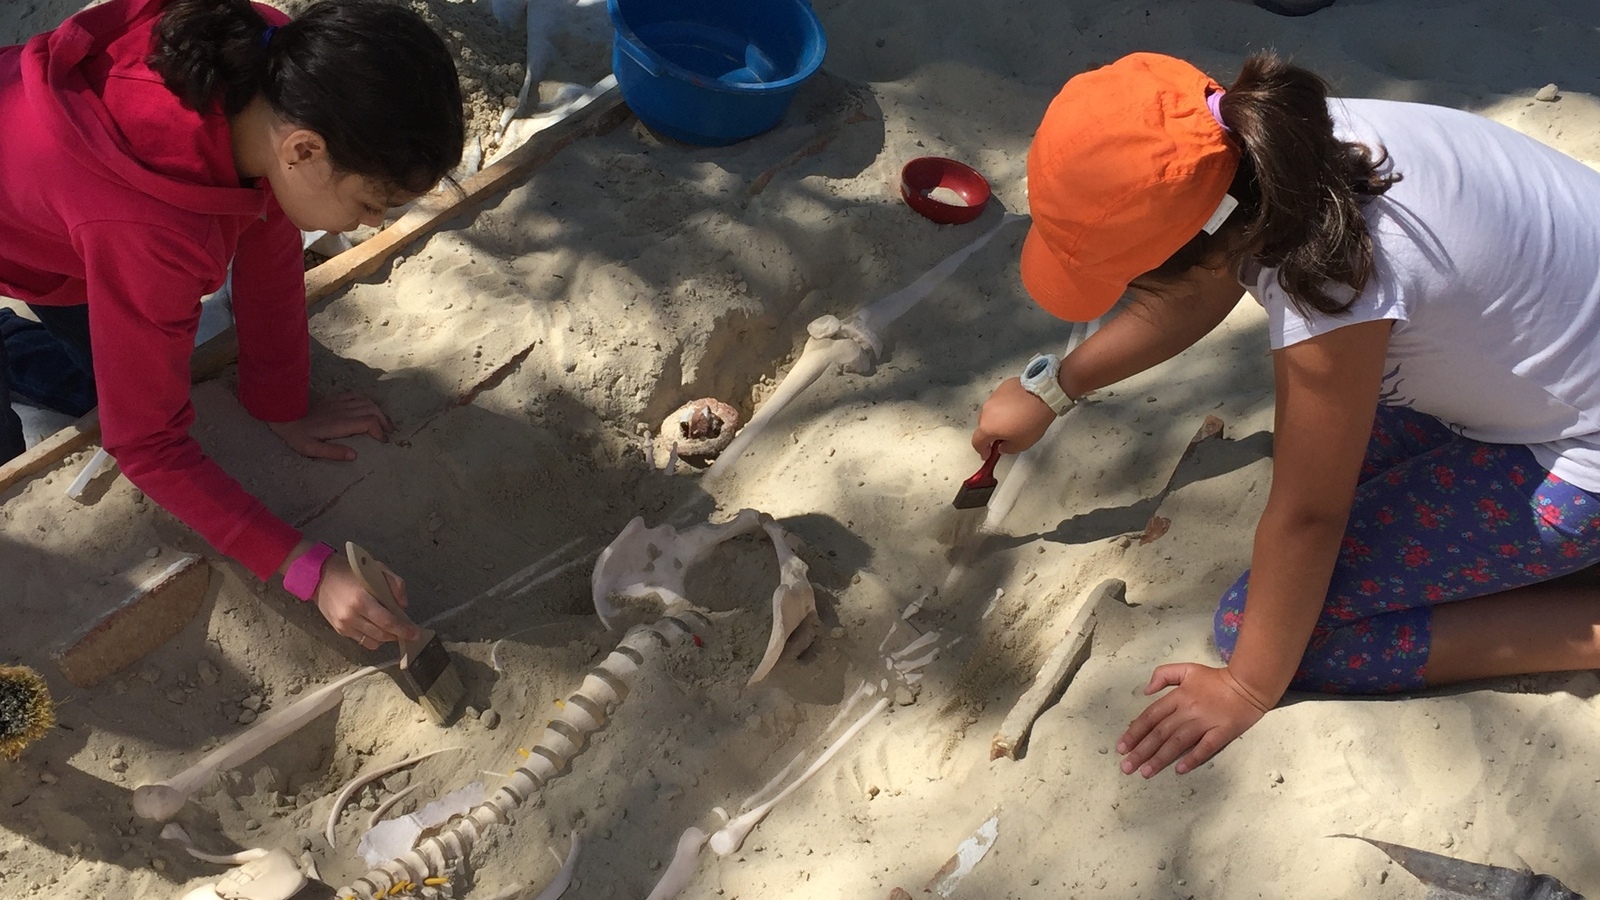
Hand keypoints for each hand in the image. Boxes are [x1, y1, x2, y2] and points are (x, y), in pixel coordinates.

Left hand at [268, 392, 392, 460]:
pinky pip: (357, 396)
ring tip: (384, 423)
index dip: (380, 431)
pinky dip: (368, 401)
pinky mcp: (336, 399)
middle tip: (389, 433)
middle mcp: (344, 410)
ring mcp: (340, 402)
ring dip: (379, 412)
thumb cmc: (298, 435)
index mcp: (341, 423)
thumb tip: (354, 455)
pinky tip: (370, 408)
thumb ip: (332, 452)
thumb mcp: (311, 449)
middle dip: (384, 421)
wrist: (285, 415)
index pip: (369, 422)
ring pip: (368, 402)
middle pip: (373, 411)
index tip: (383, 441)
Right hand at [309, 555, 420, 650]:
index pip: (387, 622)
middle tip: (407, 632)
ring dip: (386, 638)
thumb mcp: (377, 569)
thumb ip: (395, 584)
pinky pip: (362, 641)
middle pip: (381, 635)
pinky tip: (377, 629)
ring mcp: (344, 625)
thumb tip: (403, 605)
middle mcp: (352, 616)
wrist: (321, 576)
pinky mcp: (339, 630)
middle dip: (397, 635)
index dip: (403, 630)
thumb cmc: (352, 571)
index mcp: (362, 600)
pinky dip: (373, 638)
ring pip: (372, 642)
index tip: (414, 634)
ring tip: (392, 630)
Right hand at [971, 376, 1055, 455]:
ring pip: (991, 412)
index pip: (977, 442)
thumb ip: (1007, 449)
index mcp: (987, 427)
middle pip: (983, 426)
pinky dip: (1004, 406)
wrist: (1043, 394)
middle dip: (991, 434)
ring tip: (1013, 420)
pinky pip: (999, 401)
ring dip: (997, 419)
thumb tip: (1001, 446)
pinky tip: (1017, 407)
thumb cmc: (1032, 421)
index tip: (988, 455)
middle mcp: (986, 411)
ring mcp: (993, 397)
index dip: (982, 451)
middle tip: (1003, 437)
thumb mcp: (1022, 444)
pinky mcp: (1002, 387)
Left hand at [1116, 663, 1272, 776]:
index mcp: (1178, 696)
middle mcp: (1188, 710)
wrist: (1249, 683)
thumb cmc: (1216, 679)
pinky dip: (1192, 758)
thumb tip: (1146, 691)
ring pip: (1178, 742)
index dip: (1135, 732)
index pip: (1151, 716)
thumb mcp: (1187, 669)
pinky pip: (1205, 748)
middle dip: (1142, 751)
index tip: (1122, 747)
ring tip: (1145, 772)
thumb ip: (1164, 675)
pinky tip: (1179, 769)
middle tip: (1127, 766)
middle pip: (1160, 732)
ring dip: (1160, 758)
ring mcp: (1205, 722)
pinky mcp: (1222, 732)